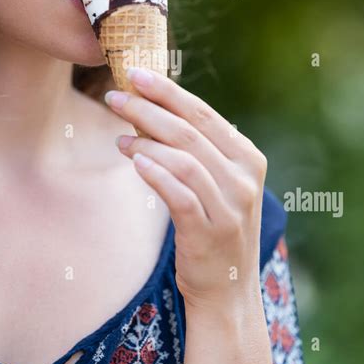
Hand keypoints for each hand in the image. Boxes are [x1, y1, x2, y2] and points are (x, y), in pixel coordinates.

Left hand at [104, 67, 267, 312]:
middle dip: (148, 109)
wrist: (228, 290)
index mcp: (248, 158)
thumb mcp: (216, 184)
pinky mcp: (210, 231)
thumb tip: (148, 112)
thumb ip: (195, 150)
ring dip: (145, 142)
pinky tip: (134, 162)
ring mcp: (231, 206)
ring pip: (183, 159)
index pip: (204, 113)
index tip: (135, 73)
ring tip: (119, 138)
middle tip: (115, 96)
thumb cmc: (214, 228)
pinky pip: (179, 194)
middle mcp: (245, 178)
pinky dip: (155, 174)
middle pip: (190, 131)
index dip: (167, 91)